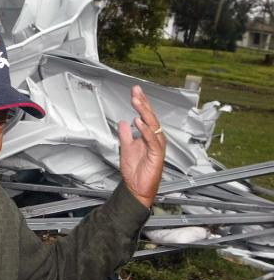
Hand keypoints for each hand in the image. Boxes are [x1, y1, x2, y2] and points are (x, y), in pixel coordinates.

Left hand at [116, 85, 165, 208]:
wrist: (136, 188)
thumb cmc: (134, 171)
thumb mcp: (125, 147)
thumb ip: (125, 134)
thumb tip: (123, 122)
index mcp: (148, 136)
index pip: (145, 116)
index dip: (141, 103)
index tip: (135, 91)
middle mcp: (154, 139)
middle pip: (150, 117)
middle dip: (143, 103)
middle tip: (136, 91)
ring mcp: (157, 146)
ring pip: (152, 125)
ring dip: (144, 112)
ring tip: (136, 101)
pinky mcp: (157, 154)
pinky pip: (152, 140)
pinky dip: (145, 130)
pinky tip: (139, 121)